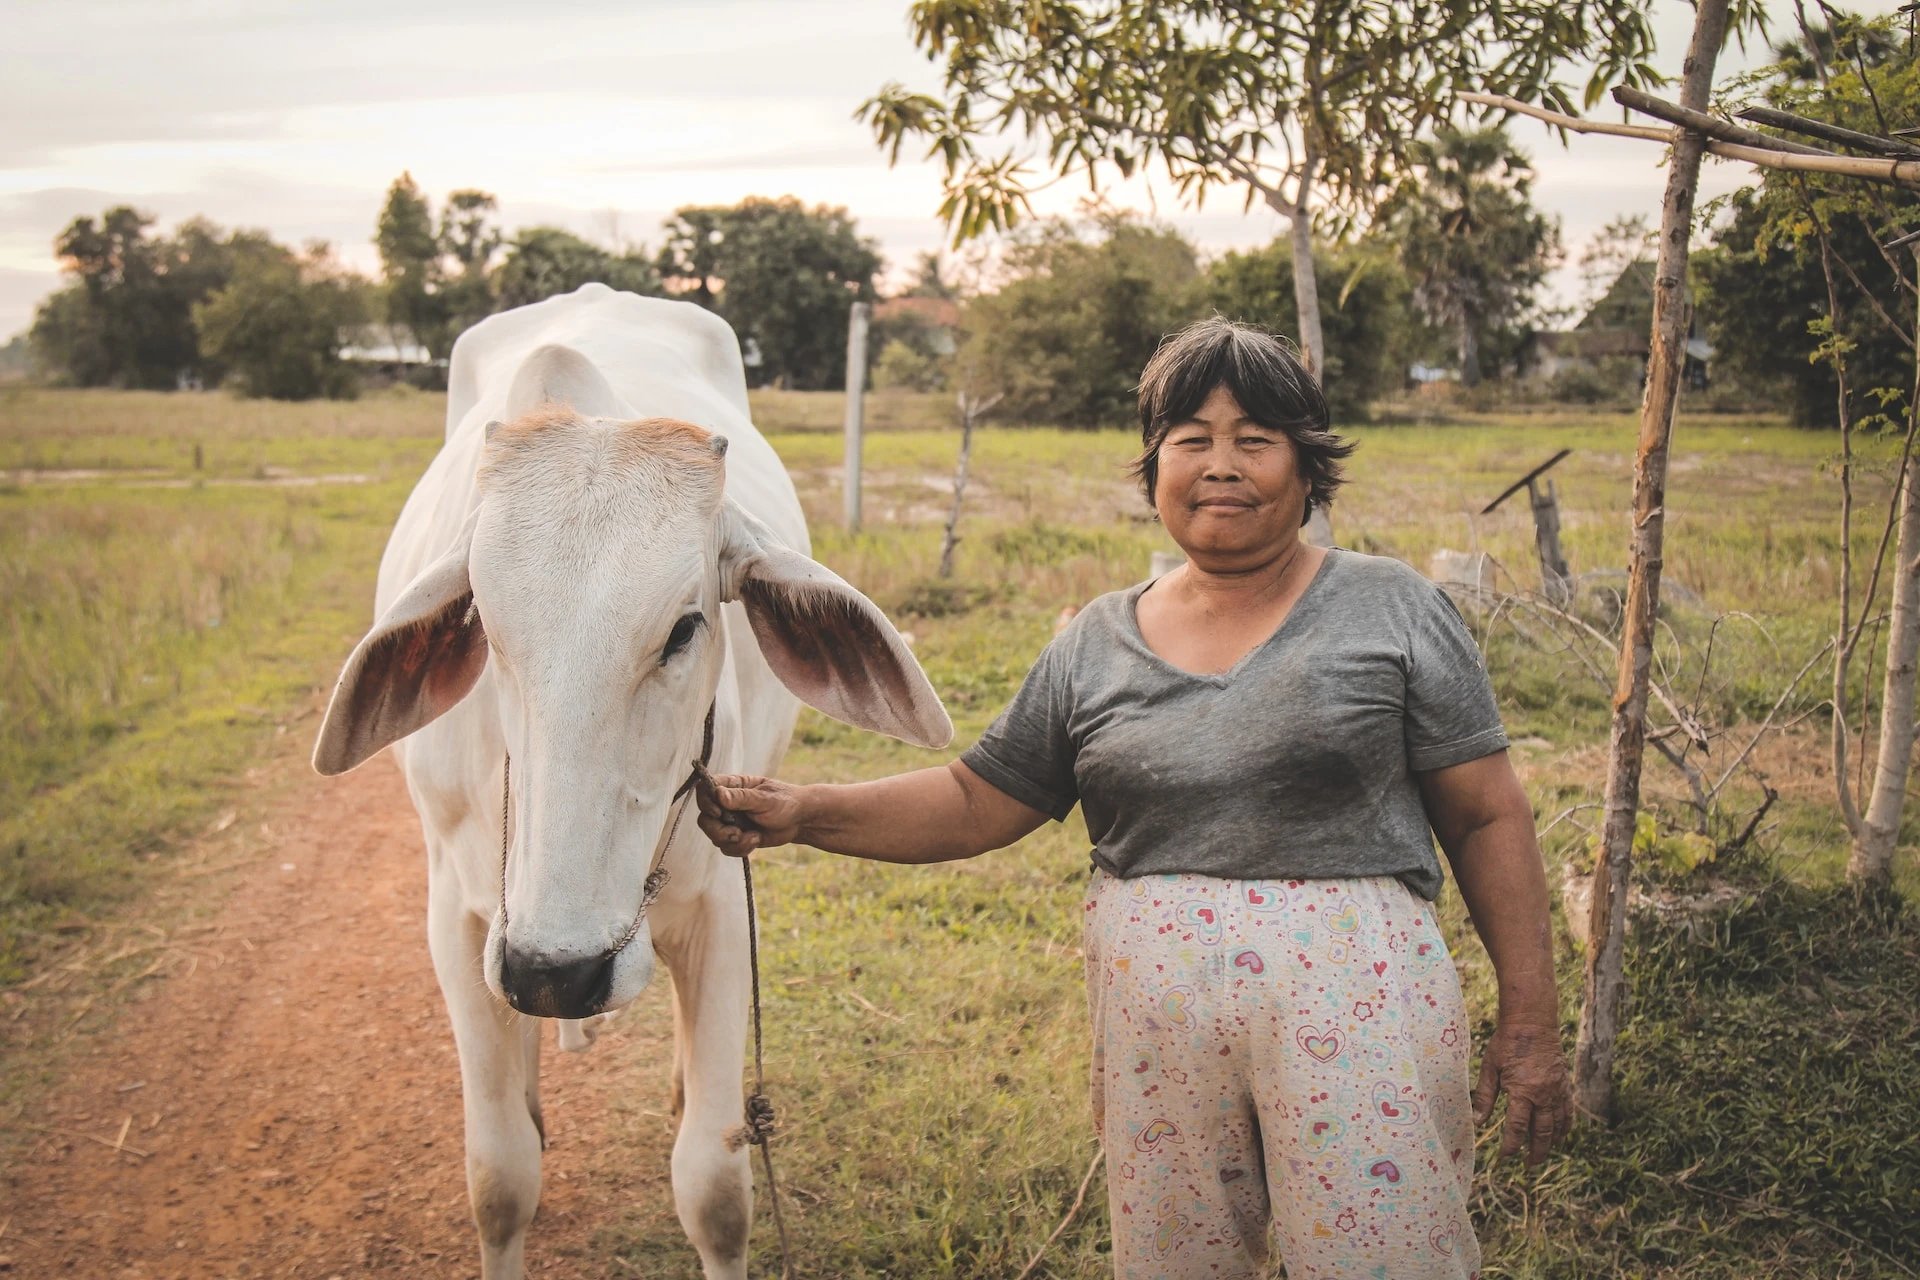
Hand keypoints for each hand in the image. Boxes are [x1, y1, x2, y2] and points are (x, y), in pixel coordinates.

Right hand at [694, 772, 805, 856]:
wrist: (800, 821)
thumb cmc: (785, 802)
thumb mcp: (764, 799)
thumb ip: (741, 798)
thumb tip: (718, 794)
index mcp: (732, 786)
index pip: (705, 789)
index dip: (705, 802)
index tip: (718, 812)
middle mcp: (727, 803)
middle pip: (705, 818)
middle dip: (718, 830)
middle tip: (735, 834)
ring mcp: (730, 821)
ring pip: (714, 836)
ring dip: (732, 841)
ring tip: (754, 837)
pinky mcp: (736, 837)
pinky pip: (726, 848)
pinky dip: (740, 848)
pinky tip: (756, 840)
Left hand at [1473, 1018, 1572, 1165]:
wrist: (1532, 1022)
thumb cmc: (1506, 1043)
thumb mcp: (1490, 1067)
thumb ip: (1485, 1096)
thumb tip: (1478, 1121)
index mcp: (1521, 1091)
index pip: (1516, 1128)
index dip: (1511, 1147)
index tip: (1505, 1158)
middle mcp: (1543, 1095)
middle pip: (1541, 1132)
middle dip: (1535, 1152)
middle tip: (1528, 1166)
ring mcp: (1557, 1091)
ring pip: (1558, 1125)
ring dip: (1551, 1143)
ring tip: (1542, 1154)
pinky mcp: (1564, 1085)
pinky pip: (1568, 1111)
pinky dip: (1566, 1126)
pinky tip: (1561, 1135)